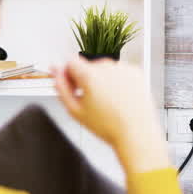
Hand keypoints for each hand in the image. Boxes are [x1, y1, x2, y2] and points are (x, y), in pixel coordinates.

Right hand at [53, 59, 168, 173]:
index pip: (70, 62)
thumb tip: (55, 73)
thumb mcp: (75, 110)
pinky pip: (120, 72)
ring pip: (104, 68)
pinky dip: (117, 81)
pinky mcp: (136, 72)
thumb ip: (61, 88)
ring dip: (101, 79)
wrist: (136, 132)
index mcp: (90, 75)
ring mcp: (124, 68)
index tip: (72, 86)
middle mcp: (108, 67)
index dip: (68, 74)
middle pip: (88, 65)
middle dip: (85, 78)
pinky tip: (118, 97)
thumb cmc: (109, 125)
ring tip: (106, 101)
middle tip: (90, 99)